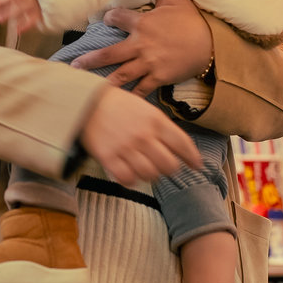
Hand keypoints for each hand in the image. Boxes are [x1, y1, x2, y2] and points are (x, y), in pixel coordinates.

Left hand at [69, 0, 211, 90]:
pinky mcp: (158, 78)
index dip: (109, 17)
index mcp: (142, 24)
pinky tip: (117, 104)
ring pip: (120, 74)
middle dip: (90, 60)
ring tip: (87, 88)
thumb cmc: (191, 22)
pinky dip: (129, 97)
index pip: (116, 18)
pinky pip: (140, 89)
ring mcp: (149, 64)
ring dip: (103, 82)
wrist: (213, 46)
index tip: (106, 19)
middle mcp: (141, 45)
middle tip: (74, 65)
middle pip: (109, 54)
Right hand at [78, 87, 204, 186]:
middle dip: (170, 169)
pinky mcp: (108, 157)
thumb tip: (180, 150)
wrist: (86, 102)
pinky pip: (127, 179)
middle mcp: (143, 136)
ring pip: (150, 175)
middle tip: (165, 168)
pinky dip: (132, 180)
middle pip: (169, 166)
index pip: (183, 145)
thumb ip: (164, 128)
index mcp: (155, 121)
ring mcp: (125, 148)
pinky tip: (131, 174)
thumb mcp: (146, 109)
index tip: (196, 165)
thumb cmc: (119, 106)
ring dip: (151, 175)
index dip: (193, 158)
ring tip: (146, 169)